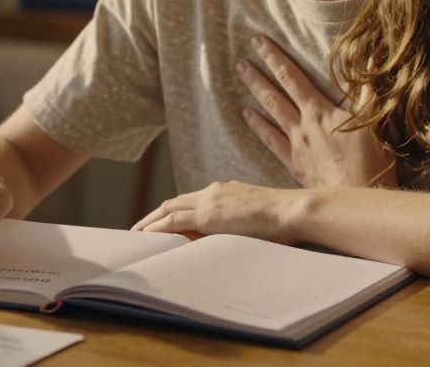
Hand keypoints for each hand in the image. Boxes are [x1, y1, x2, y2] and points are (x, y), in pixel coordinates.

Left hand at [131, 180, 303, 242]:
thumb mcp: (257, 217)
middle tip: (139, 229)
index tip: (162, 222)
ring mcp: (209, 202)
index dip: (173, 211)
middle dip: (155, 216)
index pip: (191, 201)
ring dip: (150, 223)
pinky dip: (158, 229)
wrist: (293, 211)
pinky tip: (148, 237)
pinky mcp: (208, 216)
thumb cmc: (284, 218)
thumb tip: (230, 235)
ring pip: (169, 210)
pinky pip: (174, 222)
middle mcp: (213, 192)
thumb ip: (240, 222)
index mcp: (225, 191)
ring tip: (136, 236)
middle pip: (174, 203)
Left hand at [236, 35, 395, 187]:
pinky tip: (247, 114)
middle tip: (243, 55)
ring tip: (241, 74)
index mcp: (321, 111)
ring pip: (270, 112)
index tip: (259, 41)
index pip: (292, 77)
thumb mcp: (374, 119)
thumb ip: (368, 86)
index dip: (275, 58)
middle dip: (259, 71)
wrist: (358, 197)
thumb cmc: (372, 160)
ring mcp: (296, 144)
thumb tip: (372, 52)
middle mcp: (303, 124)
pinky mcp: (294, 164)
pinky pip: (271, 141)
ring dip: (254, 91)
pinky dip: (258, 126)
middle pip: (276, 92)